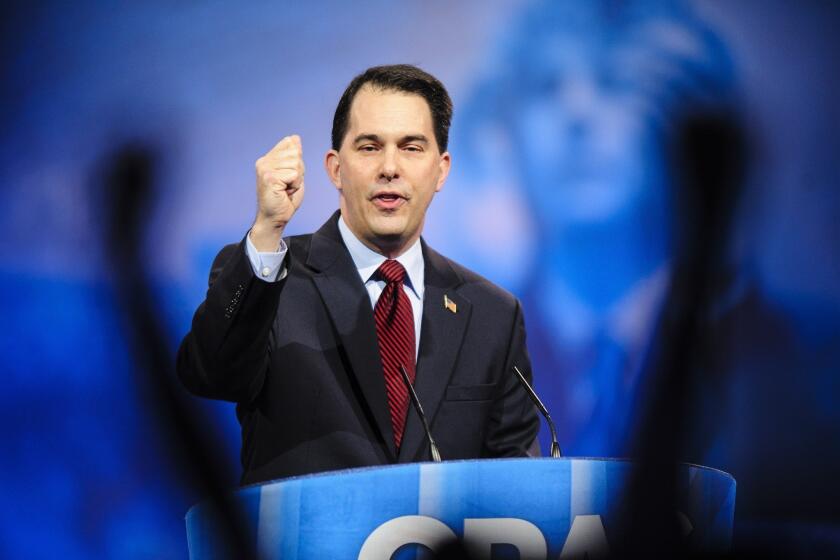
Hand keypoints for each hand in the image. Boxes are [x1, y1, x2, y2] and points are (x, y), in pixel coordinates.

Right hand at [251, 135, 304, 250]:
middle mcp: (264, 161)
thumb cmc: (285, 198)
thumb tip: (294, 137)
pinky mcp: (269, 178)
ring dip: (297, 180)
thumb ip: (293, 155)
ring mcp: (265, 169)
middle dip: (298, 171)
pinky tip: (285, 192)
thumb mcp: (293, 172)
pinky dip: (295, 185)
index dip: (297, 162)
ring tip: (286, 189)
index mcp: (268, 158)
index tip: (288, 177)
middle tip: (288, 185)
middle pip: (295, 154)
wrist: (276, 217)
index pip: (291, 144)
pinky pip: (294, 175)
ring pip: (295, 164)